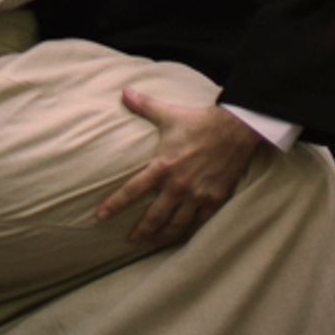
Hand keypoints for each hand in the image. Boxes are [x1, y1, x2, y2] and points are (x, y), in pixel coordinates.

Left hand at [95, 92, 263, 245]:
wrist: (234, 130)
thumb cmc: (199, 122)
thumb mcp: (168, 113)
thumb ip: (144, 106)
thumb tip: (123, 91)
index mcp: (163, 166)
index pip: (133, 190)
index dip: (115, 205)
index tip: (100, 216)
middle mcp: (179, 186)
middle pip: (154, 216)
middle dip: (140, 231)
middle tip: (129, 241)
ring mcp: (197, 196)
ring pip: (176, 225)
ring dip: (161, 237)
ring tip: (151, 243)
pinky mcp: (214, 200)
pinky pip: (199, 223)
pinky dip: (189, 232)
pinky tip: (182, 237)